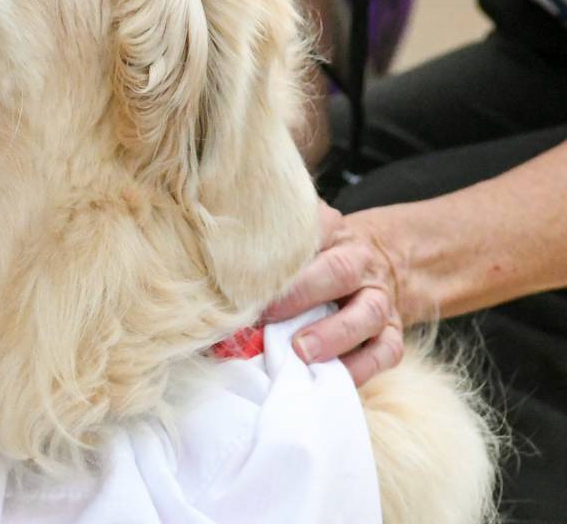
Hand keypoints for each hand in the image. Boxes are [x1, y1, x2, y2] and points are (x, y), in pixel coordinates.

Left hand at [263, 201, 415, 386]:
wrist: (381, 264)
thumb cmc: (319, 258)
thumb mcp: (302, 241)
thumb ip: (268, 251)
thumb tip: (216, 280)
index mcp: (333, 232)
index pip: (312, 230)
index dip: (282, 251)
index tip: (246, 271)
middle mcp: (359, 262)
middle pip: (338, 271)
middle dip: (301, 294)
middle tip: (267, 315)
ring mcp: (379, 298)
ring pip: (367, 314)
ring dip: (332, 334)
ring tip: (300, 351)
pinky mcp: (392, 331)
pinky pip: (385, 351)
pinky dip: (359, 367)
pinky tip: (332, 377)